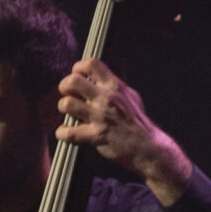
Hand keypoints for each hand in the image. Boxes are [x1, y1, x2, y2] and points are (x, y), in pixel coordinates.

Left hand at [56, 57, 193, 205]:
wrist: (148, 147)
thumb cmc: (138, 122)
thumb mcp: (131, 96)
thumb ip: (115, 86)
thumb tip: (100, 76)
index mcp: (115, 86)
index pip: (91, 64)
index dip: (78, 68)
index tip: (77, 76)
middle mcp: (107, 98)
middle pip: (73, 81)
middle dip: (64, 87)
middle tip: (68, 95)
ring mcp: (100, 117)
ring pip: (67, 104)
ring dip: (63, 108)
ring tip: (68, 113)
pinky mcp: (96, 136)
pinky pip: (69, 132)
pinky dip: (62, 133)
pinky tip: (66, 133)